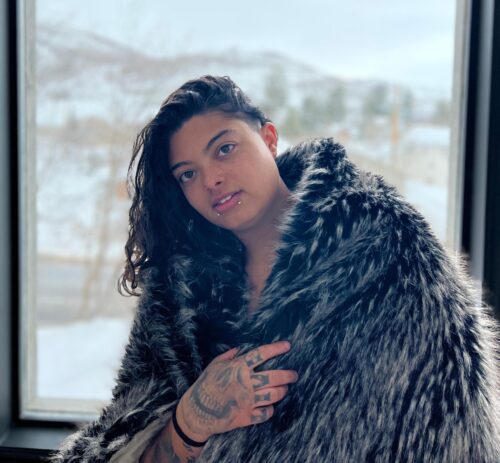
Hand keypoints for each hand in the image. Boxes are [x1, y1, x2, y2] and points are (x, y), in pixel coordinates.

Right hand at [176, 341, 297, 441]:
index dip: (276, 348)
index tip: (287, 346)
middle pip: (274, 377)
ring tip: (285, 388)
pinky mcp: (246, 416)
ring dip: (282, 391)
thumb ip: (228, 356)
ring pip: (273, 395)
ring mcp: (247, 401)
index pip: (261, 354)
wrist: (197, 411)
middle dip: (288, 375)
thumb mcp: (214, 365)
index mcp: (238, 368)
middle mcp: (246, 383)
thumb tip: (239, 349)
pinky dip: (270, 410)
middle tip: (294, 375)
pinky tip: (270, 406)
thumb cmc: (205, 385)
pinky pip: (265, 413)